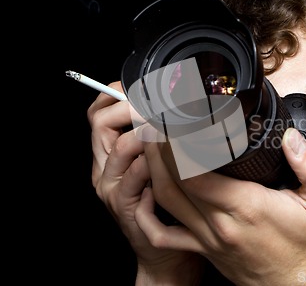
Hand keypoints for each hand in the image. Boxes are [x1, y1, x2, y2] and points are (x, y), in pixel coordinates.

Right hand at [87, 82, 203, 284]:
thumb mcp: (156, 167)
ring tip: (171, 131)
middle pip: (101, 123)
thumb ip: (157, 140)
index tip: (140, 86)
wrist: (162, 252)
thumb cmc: (164, 206)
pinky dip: (157, 161)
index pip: (98, 114)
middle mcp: (103, 168)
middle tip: (159, 106)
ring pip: (120, 145)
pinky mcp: (124, 204)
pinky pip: (137, 173)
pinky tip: (175, 160)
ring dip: (149, 132)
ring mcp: (111, 187)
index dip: (115, 95)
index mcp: (108, 155)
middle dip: (132, 108)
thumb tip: (176, 108)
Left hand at [138, 127, 305, 285]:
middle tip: (154, 122)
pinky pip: (165, 235)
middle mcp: (219, 224)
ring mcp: (208, 240)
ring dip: (151, 172)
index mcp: (245, 206)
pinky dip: (149, 215)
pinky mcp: (205, 251)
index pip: (195, 172)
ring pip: (165, 202)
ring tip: (150, 145)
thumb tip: (290, 138)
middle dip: (158, 149)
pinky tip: (144, 196)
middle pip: (172, 182)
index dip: (176, 144)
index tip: (173, 120)